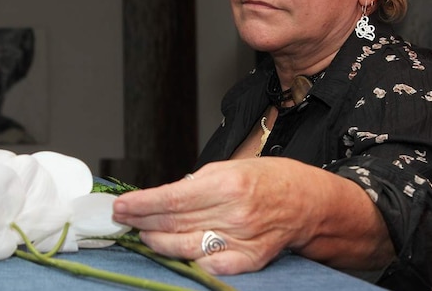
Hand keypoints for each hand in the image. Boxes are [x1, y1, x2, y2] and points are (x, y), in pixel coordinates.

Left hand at [112, 158, 391, 274]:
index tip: (121, 206)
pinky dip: (187, 259)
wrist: (310, 202)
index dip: (140, 204)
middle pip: (172, 224)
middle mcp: (233, 214)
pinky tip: (174, 251)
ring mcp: (241, 240)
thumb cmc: (271, 178)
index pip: (169, 198)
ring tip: (144, 234)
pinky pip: (208, 265)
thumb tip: (162, 198)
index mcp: (227, 183)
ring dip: (157, 242)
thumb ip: (197, 183)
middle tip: (124, 219)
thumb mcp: (232, 166)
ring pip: (184, 247)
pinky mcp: (248, 260)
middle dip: (142, 222)